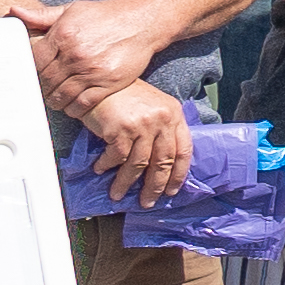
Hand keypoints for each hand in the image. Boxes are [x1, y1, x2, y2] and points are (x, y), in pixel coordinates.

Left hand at [25, 0, 169, 110]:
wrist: (143, 20)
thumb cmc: (106, 15)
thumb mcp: (72, 9)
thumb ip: (41, 15)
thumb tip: (13, 12)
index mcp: (63, 35)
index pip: (35, 60)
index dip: (30, 70)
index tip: (32, 75)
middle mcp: (75, 54)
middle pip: (46, 80)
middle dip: (42, 88)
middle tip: (42, 91)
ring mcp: (92, 70)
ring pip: (63, 95)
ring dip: (55, 101)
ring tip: (55, 100)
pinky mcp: (109, 83)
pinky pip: (84, 103)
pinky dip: (75, 109)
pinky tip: (73, 106)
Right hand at [87, 93, 201, 216]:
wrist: (100, 82)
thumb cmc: (124, 95)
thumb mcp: (152, 107)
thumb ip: (161, 129)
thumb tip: (161, 163)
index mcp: (174, 114)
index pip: (184, 150)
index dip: (178, 174)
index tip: (172, 190)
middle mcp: (162, 119)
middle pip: (163, 162)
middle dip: (155, 186)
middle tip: (147, 202)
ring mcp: (143, 125)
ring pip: (138, 165)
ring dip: (126, 183)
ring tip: (117, 194)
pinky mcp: (122, 129)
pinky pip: (117, 157)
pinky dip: (107, 166)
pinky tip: (100, 170)